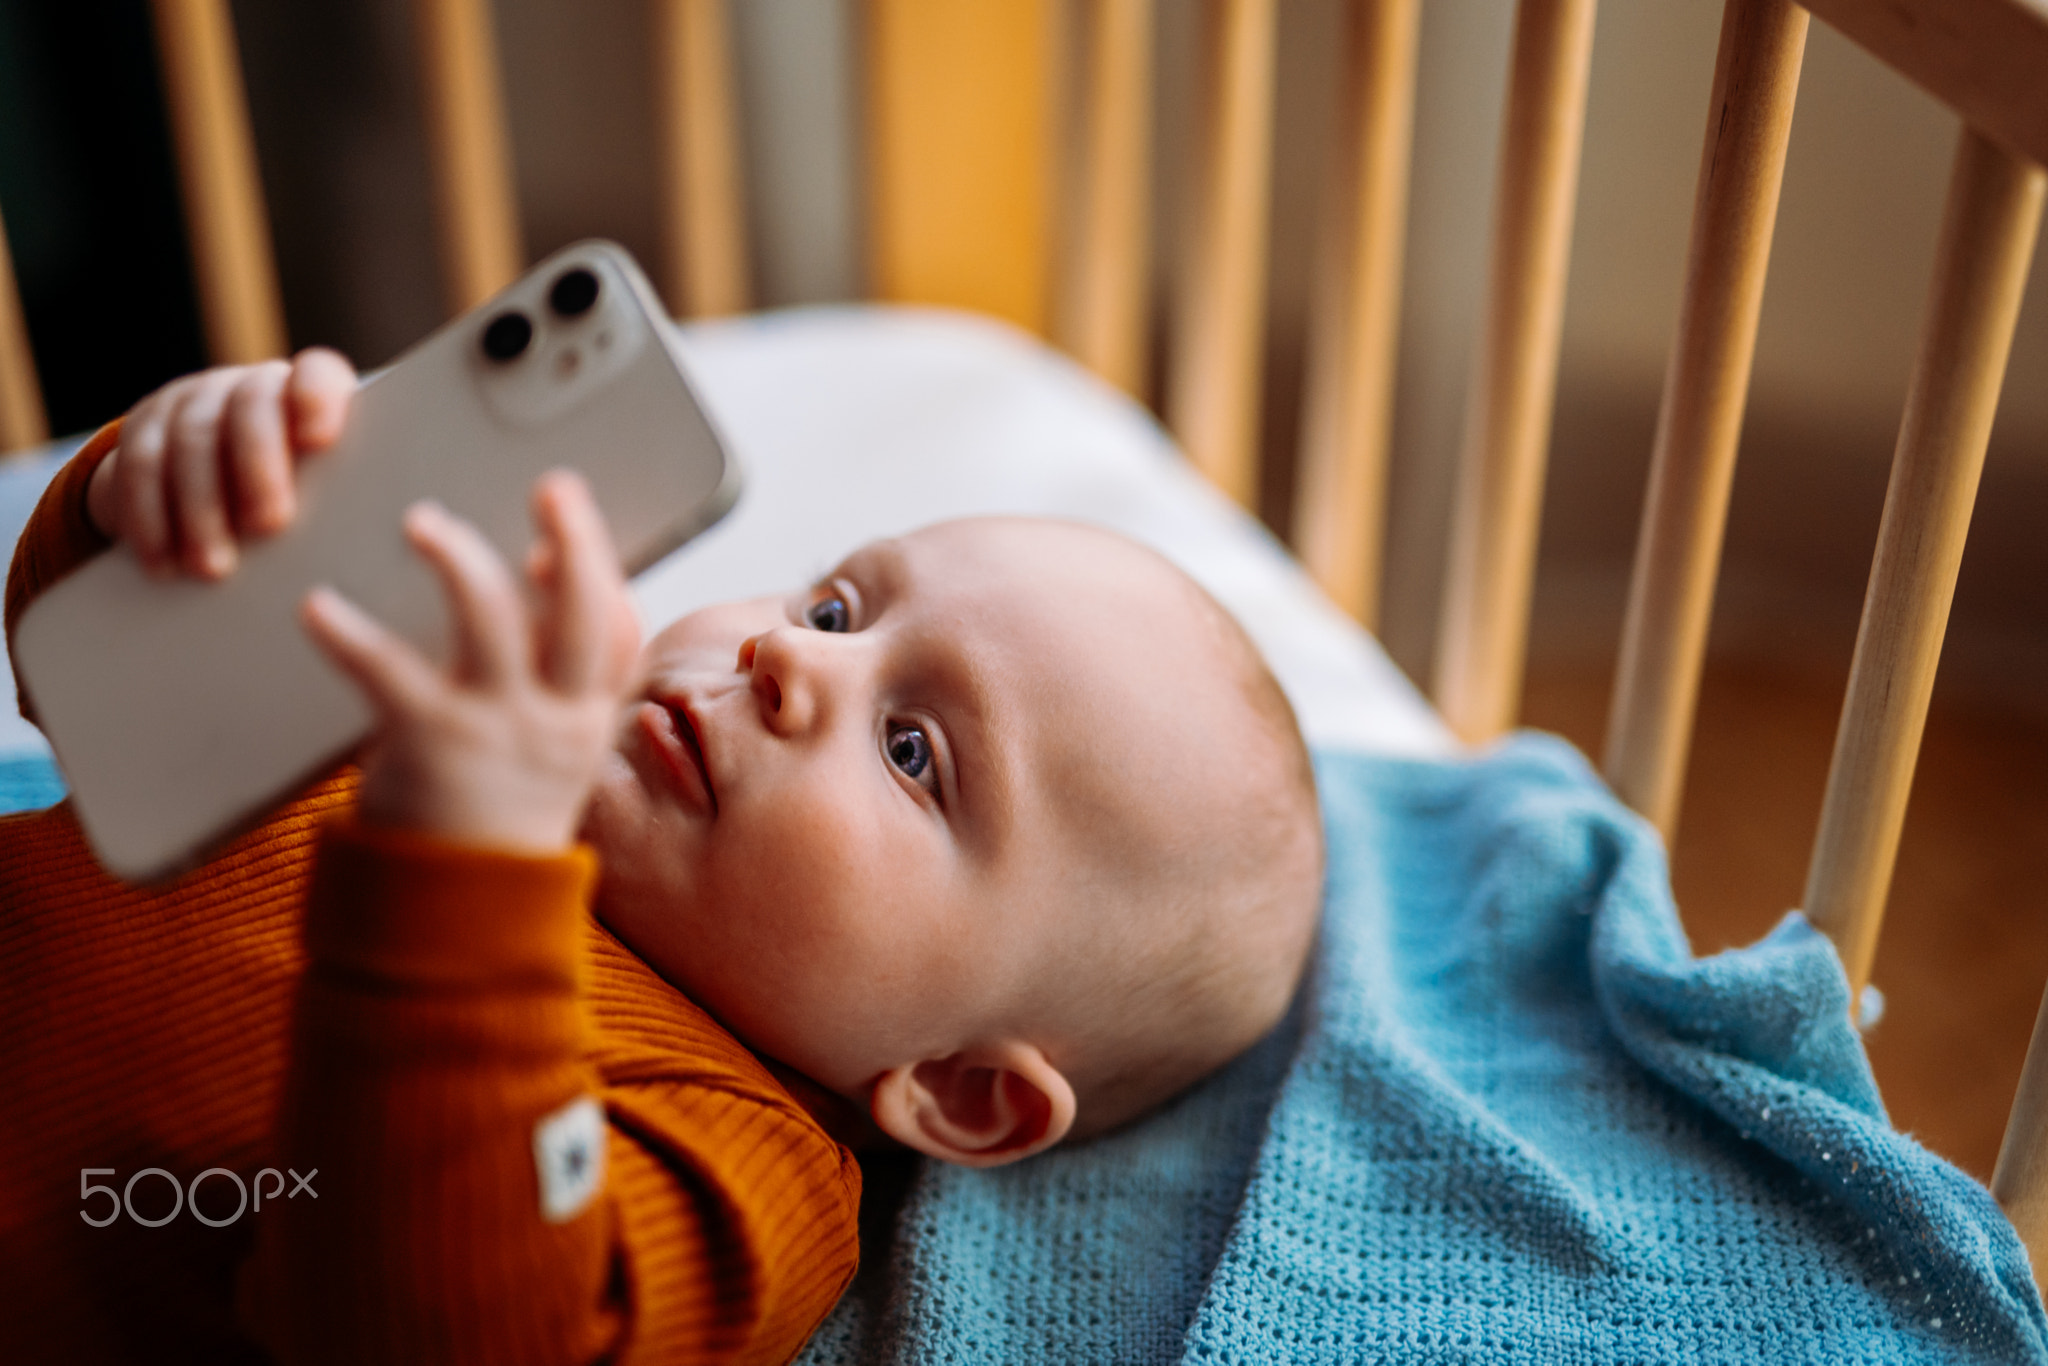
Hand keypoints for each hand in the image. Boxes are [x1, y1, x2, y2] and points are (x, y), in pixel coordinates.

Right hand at [87, 348, 356, 578]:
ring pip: (192, 438)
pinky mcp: (144, 428)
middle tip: (270, 526)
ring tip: (214, 567)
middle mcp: (249, 387)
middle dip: (259, 466)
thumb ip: (341, 504)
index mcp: (308, 397)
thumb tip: (362, 542)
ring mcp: (193, 402)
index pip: (317, 375)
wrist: (208, 498)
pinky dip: (150, 518)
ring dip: (202, 508)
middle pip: (250, 406)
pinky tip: (163, 562)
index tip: (320, 441)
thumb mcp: (325, 498)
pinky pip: (139, 465)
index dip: (318, 399)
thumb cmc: (296, 507)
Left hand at [299, 471, 642, 854]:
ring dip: (459, 560)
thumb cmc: (491, 812)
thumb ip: (546, 675)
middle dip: (577, 541)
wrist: (455, 913)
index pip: (618, 637)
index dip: (600, 577)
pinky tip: (319, 608)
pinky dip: (349, 635)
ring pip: (492, 621)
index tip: (557, 532)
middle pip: (582, 616)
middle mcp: (553, 719)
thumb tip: (534, 575)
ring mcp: (495, 728)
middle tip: (553, 484)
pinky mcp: (428, 741)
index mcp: (584, 720)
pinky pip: (389, 671)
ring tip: (424, 522)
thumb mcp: (543, 751)